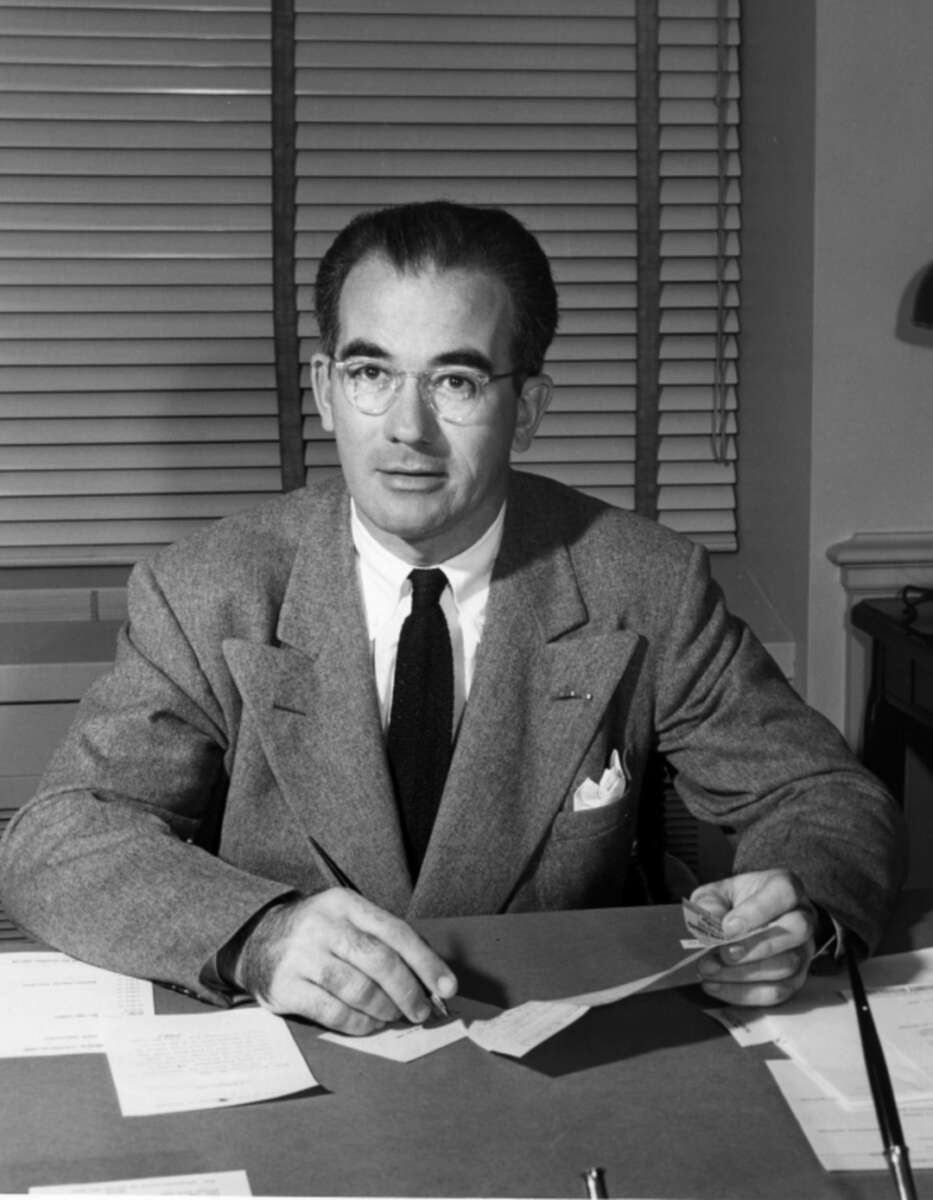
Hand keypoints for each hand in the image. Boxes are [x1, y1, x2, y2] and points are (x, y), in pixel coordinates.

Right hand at [229, 889, 456, 1034]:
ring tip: (393, 1016)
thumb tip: (431, 978)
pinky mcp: (286, 987)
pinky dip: (359, 1024)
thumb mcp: (348, 920)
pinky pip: (333, 1012)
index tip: (447, 987)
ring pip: (359, 990)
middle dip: (409, 992)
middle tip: (421, 1011)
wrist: (256, 940)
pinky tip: (369, 1024)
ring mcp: (303, 956)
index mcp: (346, 904)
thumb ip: (385, 941)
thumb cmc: (319, 935)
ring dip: (385, 1009)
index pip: (396, 932)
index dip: (426, 962)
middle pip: (380, 962)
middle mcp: (324, 925)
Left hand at [691, 869, 816, 1006]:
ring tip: (710, 970)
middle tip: (723, 954)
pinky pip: (778, 992)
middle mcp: (803, 917)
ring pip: (788, 965)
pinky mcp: (796, 979)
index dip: (757, 910)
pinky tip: (715, 986)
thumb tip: (713, 924)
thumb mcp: (714, 895)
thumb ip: (710, 904)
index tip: (727, 927)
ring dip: (746, 973)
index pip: (784, 893)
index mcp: (785, 887)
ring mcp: (804, 950)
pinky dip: (744, 993)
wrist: (739, 922)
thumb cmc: (730, 904)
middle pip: (796, 931)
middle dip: (757, 946)